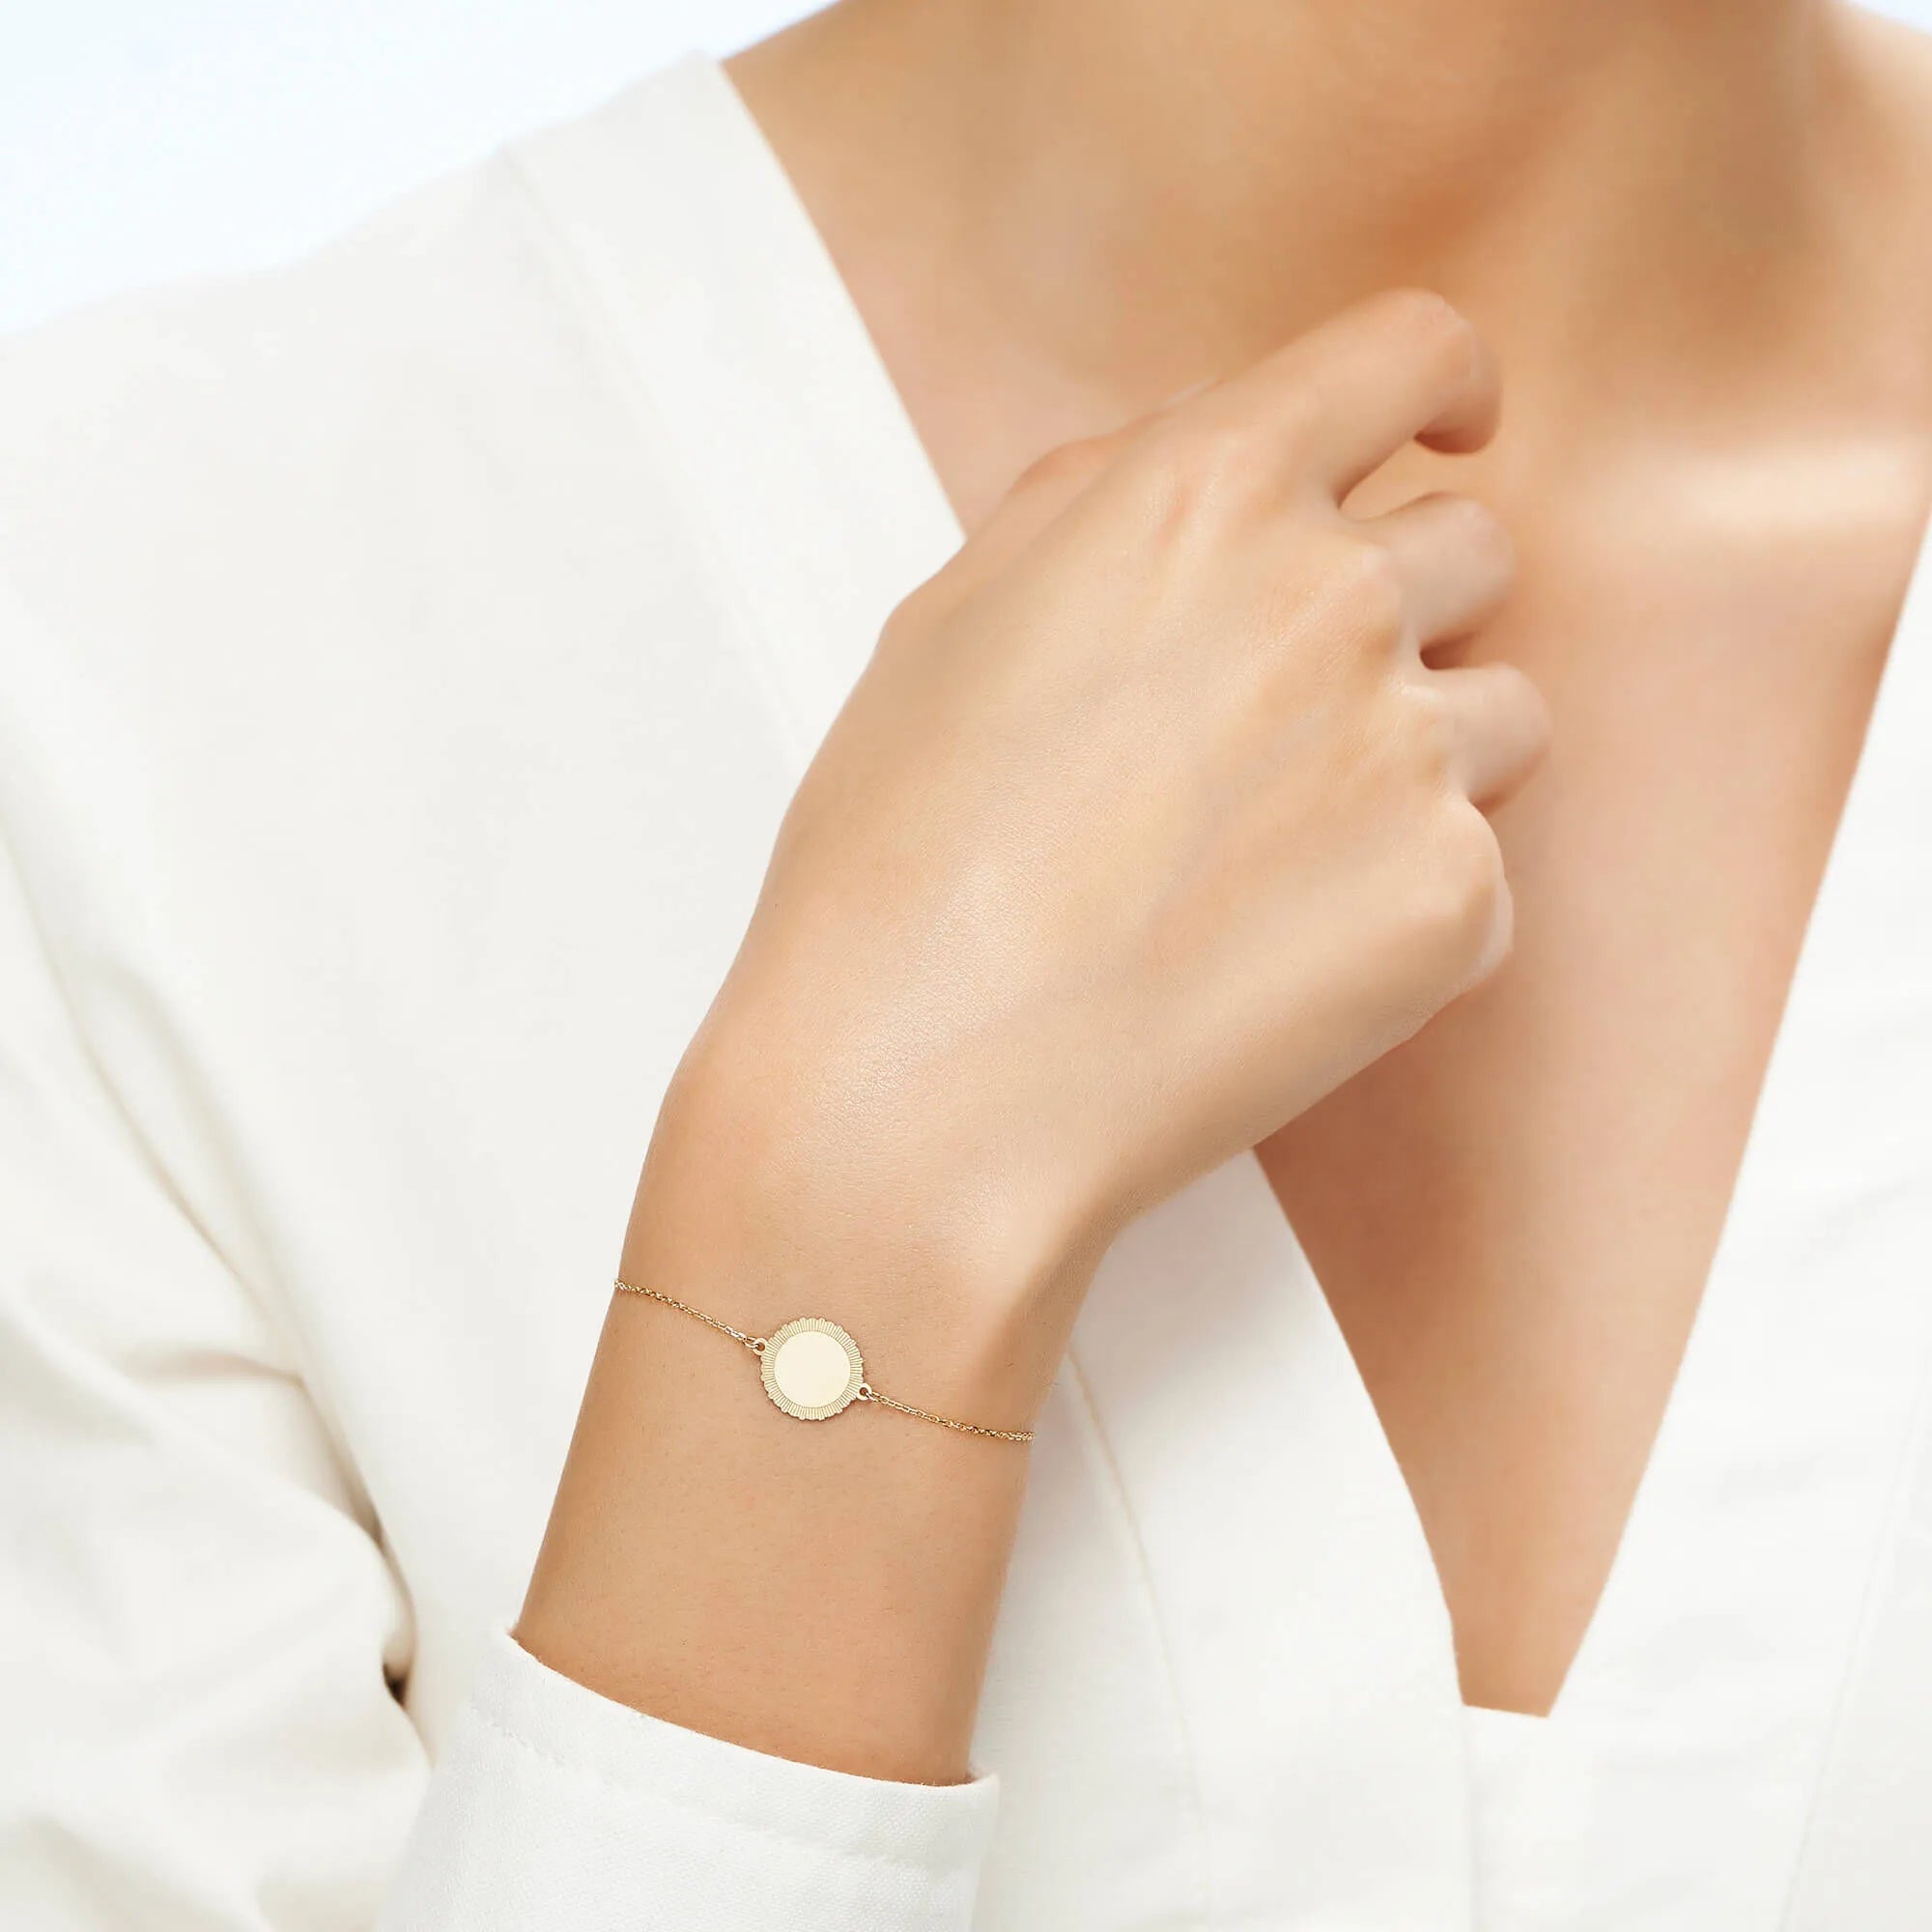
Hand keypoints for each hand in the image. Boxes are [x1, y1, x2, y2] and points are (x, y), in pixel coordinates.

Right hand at [534, 289, 1547, 1784]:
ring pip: (1502, 709)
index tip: (1451, 420)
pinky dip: (1407, 901)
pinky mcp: (1453, 902)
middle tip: (1286, 717)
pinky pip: (1480, 863)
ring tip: (1271, 854)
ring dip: (1420, 753)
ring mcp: (1409, 752)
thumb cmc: (901, 868)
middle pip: (1469, 545)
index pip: (1410, 352)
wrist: (924, 1088)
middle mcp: (1333, 597)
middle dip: (1401, 607)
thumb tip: (1193, 466)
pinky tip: (1274, 954)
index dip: (1442, 383)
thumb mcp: (952, 621)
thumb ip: (1102, 503)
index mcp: (1204, 493)